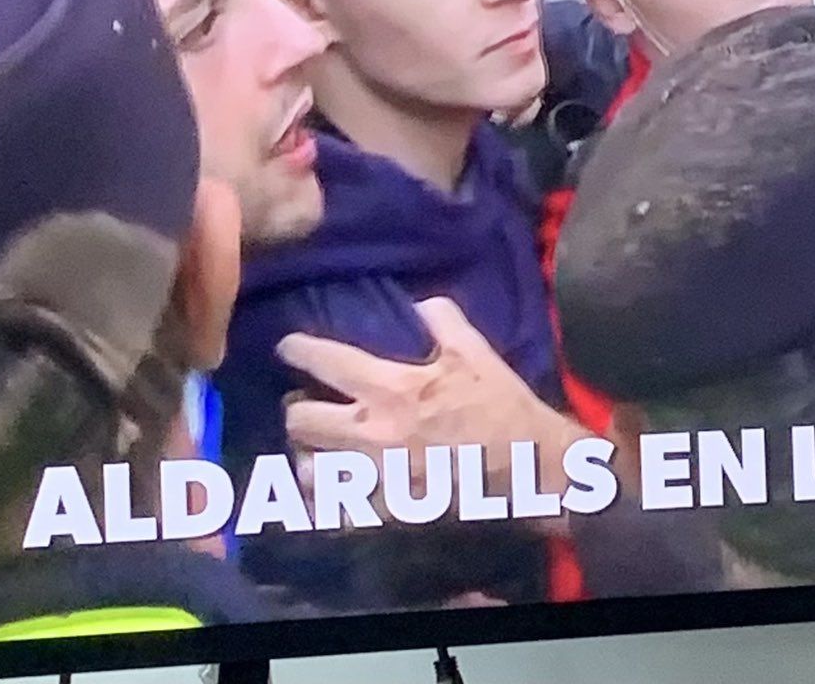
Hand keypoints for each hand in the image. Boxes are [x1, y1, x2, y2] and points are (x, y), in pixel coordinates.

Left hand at [278, 296, 585, 485]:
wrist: (527, 469)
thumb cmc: (500, 407)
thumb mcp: (476, 353)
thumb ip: (444, 321)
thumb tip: (419, 304)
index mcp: (392, 388)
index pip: (327, 362)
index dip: (298, 351)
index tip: (287, 348)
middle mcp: (371, 432)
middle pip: (299, 420)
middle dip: (296, 409)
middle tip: (305, 405)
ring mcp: (373, 476)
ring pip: (306, 469)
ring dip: (307, 457)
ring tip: (315, 452)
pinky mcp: (383, 510)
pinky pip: (334, 510)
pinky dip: (327, 501)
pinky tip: (333, 493)